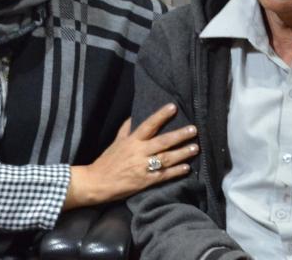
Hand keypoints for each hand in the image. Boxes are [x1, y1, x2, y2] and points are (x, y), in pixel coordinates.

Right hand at [64, 103, 197, 209]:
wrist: (96, 183)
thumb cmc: (107, 162)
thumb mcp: (115, 142)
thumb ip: (125, 129)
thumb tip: (134, 116)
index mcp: (131, 141)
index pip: (148, 125)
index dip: (161, 116)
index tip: (173, 107)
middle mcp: (138, 152)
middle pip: (163, 141)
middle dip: (179, 135)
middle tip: (194, 130)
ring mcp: (142, 167)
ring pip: (166, 158)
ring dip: (182, 153)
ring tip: (195, 148)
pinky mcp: (145, 181)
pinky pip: (164, 175)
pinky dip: (176, 171)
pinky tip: (187, 168)